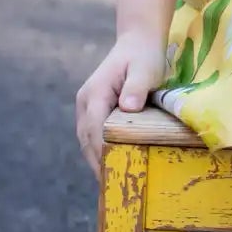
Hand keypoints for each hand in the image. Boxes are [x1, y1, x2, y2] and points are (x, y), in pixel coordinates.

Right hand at [75, 29, 167, 180]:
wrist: (138, 41)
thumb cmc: (145, 54)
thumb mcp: (145, 67)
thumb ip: (137, 86)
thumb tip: (129, 107)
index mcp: (95, 94)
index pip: (94, 130)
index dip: (102, 154)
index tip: (114, 174)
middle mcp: (85, 103)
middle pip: (87, 141)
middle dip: (98, 164)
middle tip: (114, 190)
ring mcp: (87, 108)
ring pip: (87, 142)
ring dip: (98, 161)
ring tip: (113, 185)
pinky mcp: (94, 112)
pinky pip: (94, 137)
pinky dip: (101, 153)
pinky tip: (114, 166)